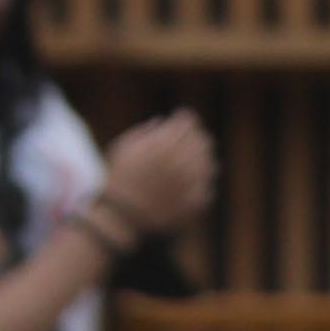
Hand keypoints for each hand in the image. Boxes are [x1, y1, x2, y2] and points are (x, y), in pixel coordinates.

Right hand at [94, 109, 218, 246]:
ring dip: (202, 158)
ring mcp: (191, 182)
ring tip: (190, 159)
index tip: (183, 118)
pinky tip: (191, 181)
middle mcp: (182, 161)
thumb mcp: (126, 145)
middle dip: (196, 137)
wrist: (121, 211)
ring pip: (210, 163)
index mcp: (165, 144)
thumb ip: (148, 131)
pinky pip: (207, 186)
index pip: (188, 123)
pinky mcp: (195, 201)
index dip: (186, 118)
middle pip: (203, 141)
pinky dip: (201, 182)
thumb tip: (164, 122)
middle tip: (190, 138)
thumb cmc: (119, 175)